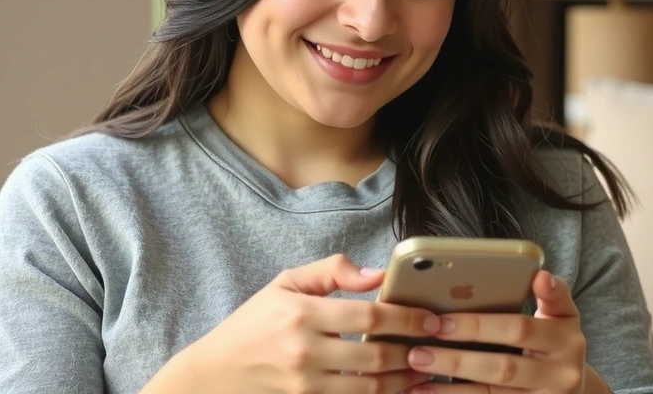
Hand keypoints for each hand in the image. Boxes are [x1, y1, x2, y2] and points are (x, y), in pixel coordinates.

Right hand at [167, 254, 439, 393]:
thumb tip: (377, 274)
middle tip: (439, 346)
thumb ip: (332, 272)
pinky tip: (400, 392)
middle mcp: (305, 352)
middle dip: (415, 352)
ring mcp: (305, 386)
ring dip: (406, 382)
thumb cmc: (253, 323)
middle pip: (377, 357)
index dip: (408, 319)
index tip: (432, 319)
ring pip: (371, 389)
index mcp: (301, 313)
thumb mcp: (285, 283)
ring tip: (427, 371)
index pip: (370, 318)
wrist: (214, 374)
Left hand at [404, 270, 586, 392]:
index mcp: (566, 340)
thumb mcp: (563, 317)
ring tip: (416, 375)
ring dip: (449, 387)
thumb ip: (552, 295)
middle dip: (456, 359)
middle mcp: (561, 376)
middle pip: (501, 368)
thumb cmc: (556, 342)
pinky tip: (428, 393)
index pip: (518, 329)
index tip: (439, 321)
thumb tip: (541, 275)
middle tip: (417, 351)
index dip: (478, 326)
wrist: (574, 389)